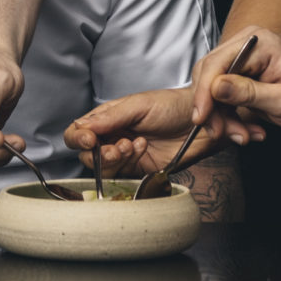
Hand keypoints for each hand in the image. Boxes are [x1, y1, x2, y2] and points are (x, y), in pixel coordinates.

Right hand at [65, 87, 219, 175]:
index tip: (89, 140)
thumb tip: (83, 127)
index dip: (78, 138)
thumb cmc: (172, 105)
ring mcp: (123, 155)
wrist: (203, 121)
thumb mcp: (138, 105)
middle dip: (99, 153)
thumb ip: (109, 117)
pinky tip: (142, 149)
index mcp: (106, 118)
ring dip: (114, 159)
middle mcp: (111, 137)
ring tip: (133, 145)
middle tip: (119, 146)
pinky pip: (121, 175)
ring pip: (101, 168)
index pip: (77, 132)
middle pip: (86, 154)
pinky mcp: (137, 170)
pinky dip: (128, 164)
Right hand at [194, 26, 280, 132]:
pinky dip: (228, 116)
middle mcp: (245, 44)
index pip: (216, 64)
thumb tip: (215, 87)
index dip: (204, 93)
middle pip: (208, 76)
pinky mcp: (238, 73)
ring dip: (221, 117)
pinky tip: (245, 130)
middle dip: (212, 109)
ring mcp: (240, 58)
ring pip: (210, 89)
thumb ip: (248, 92)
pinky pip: (219, 96)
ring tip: (243, 135)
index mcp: (259, 43)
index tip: (201, 119)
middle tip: (222, 133)